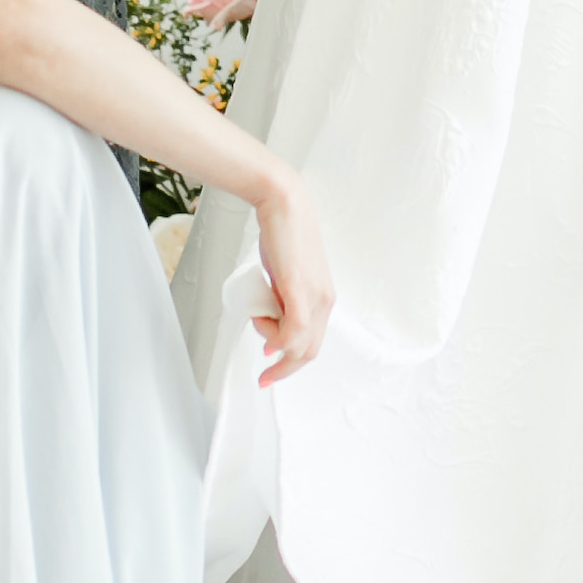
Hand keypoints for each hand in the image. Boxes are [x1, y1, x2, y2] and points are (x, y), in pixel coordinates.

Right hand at [250, 169, 333, 387]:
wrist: (283, 205)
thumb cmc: (282, 237)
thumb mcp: (285, 279)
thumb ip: (283, 304)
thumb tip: (272, 332)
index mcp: (324, 299)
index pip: (313, 344)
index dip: (291, 363)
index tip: (269, 371)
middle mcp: (325, 301)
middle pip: (308, 351)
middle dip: (283, 369)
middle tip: (263, 377)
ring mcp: (315, 296)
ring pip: (298, 344)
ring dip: (270, 340)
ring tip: (257, 316)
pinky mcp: (300, 289)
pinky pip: (293, 330)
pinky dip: (276, 337)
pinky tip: (263, 326)